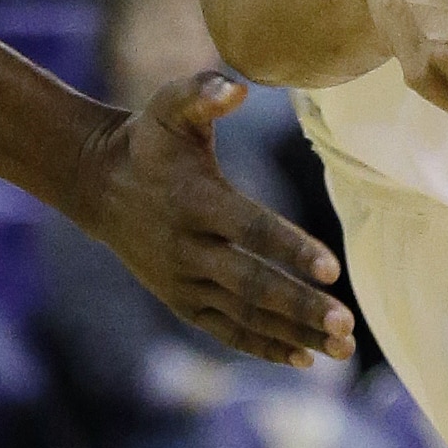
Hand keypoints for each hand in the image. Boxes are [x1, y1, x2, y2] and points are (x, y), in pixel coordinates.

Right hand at [74, 72, 354, 367]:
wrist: (100, 184)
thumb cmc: (151, 139)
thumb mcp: (171, 107)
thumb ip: (203, 93)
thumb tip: (237, 87)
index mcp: (195, 200)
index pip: (250, 229)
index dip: (291, 249)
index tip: (332, 270)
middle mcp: (188, 248)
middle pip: (251, 285)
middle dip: (300, 308)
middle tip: (347, 325)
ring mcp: (184, 281)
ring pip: (244, 316)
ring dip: (293, 335)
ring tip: (342, 350)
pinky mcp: (182, 301)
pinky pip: (226, 330)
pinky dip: (263, 347)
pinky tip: (304, 359)